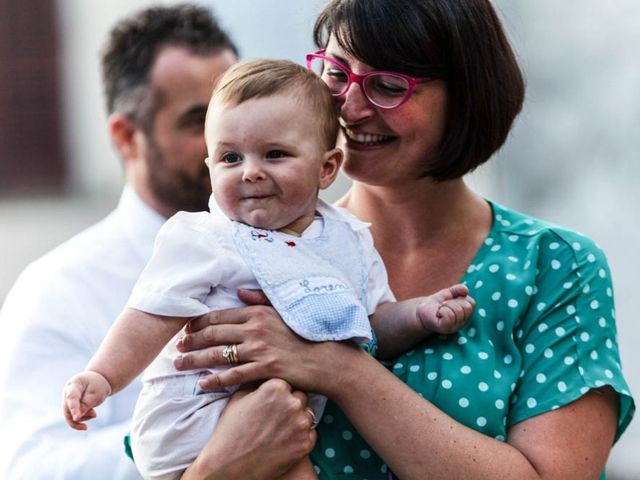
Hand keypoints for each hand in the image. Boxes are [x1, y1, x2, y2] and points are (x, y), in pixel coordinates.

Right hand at [62, 371, 110, 429]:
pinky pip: (72, 418)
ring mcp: (66, 401)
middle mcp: (66, 393)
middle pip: (69, 408)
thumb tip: (76, 418)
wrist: (97, 381)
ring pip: (70, 415)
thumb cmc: (97, 385)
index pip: (72, 397)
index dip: (74, 407)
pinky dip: (80, 421)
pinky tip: (85, 427)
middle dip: (82, 414)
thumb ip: (87, 404)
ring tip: (94, 413)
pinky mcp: (69, 408)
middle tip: (95, 414)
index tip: (76, 417)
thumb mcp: (96, 393)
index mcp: (74, 384)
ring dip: (83, 417)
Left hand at [174, 289, 352, 393]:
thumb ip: (260, 300)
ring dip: (195, 360)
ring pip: (218, 354)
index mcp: (258, 313)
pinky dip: (215, 380)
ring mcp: (260, 349)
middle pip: (213, 334)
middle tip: (176, 347)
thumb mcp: (284, 310)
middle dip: (190, 341)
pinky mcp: (265, 369)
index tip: (186, 328)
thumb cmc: (307, 333)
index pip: (219, 316)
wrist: (328, 358)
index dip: (198, 323)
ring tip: (179, 364)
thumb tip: (239, 292)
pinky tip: (202, 384)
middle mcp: (255, 329)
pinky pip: (234, 375)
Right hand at [183, 379, 316, 479]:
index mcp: (276, 387)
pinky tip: (284, 442)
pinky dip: (301, 437)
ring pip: (308, 415)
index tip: (272, 402)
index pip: (288, 383)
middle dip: (291, 405)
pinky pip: (311, 434)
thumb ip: (256, 383)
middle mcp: (292, 402)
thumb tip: (262, 374)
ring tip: (279, 430)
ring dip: (298, 420)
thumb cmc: (230, 430)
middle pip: (301, 397)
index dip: (279, 393)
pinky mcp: (305, 444)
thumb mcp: (238, 398)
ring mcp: (301, 424)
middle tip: (276, 417)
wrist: (228, 465)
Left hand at [417, 284, 474, 333]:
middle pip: (466, 307)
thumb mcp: (448, 293)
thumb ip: (457, 289)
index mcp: (465, 314)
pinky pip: (449, 316)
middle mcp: (462, 322)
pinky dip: (442, 311)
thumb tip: (466, 289)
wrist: (424, 311)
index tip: (451, 300)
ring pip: (458, 311)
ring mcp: (455, 326)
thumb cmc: (437, 303)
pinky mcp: (445, 328)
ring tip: (441, 309)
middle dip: (453, 302)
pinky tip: (438, 313)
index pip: (471, 303)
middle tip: (444, 305)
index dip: (460, 298)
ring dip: (446, 306)